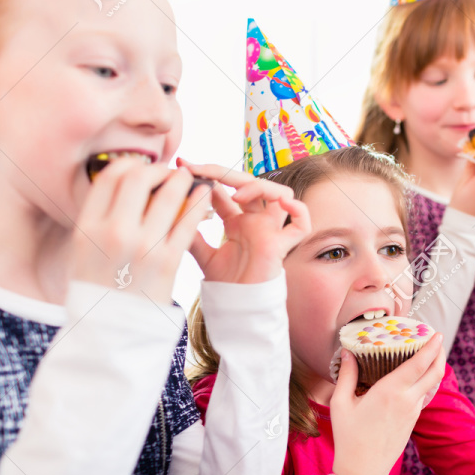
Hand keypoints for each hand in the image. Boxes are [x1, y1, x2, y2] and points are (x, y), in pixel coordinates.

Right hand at [72, 158, 211, 303]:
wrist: (112, 332)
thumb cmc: (100, 289)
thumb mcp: (84, 251)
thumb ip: (99, 218)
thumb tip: (121, 184)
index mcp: (88, 228)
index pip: (109, 178)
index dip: (129, 165)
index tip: (142, 167)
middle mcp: (113, 232)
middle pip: (138, 178)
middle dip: (158, 169)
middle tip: (169, 171)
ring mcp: (142, 247)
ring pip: (168, 194)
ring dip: (182, 180)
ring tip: (188, 179)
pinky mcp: (168, 261)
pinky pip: (188, 221)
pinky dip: (198, 203)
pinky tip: (204, 196)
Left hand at [177, 159, 310, 283]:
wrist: (236, 308)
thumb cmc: (224, 284)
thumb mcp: (200, 253)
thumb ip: (189, 232)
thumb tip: (172, 210)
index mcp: (237, 221)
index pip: (224, 188)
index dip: (206, 174)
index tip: (183, 166)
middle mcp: (256, 221)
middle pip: (249, 183)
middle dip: (224, 172)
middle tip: (200, 169)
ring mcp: (271, 230)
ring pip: (279, 193)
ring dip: (259, 186)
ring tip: (236, 194)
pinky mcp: (283, 245)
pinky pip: (302, 222)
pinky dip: (297, 208)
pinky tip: (280, 203)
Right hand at [331, 334, 445, 474]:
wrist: (363, 470)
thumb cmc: (348, 437)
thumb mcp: (341, 403)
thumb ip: (347, 375)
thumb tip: (347, 353)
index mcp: (390, 392)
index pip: (418, 364)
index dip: (431, 347)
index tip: (436, 334)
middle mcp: (406, 401)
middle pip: (434, 372)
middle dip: (440, 353)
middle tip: (437, 340)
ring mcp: (413, 412)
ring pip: (431, 385)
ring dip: (434, 367)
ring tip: (430, 354)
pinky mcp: (413, 421)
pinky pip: (424, 396)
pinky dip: (426, 382)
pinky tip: (419, 377)